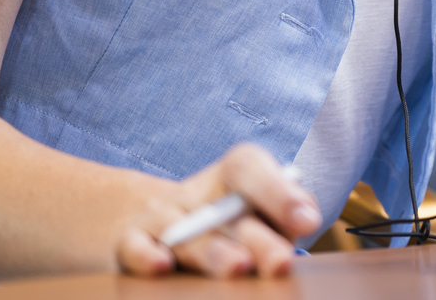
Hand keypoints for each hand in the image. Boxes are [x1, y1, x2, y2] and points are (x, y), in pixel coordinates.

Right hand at [114, 143, 320, 277]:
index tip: (308, 221)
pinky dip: (146, 255)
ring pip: (186, 233)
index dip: (279, 192)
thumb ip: (282, 214)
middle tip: (280, 261)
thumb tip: (306, 218)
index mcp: (231, 177)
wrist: (142, 220)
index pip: (249, 168)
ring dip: (212, 252)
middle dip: (257, 238)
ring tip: (237, 266)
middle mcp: (197, 194)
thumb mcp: (252, 210)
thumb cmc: (219, 220)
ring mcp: (160, 217)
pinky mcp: (127, 242)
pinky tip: (162, 266)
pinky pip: (134, 246)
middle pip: (227, 211)